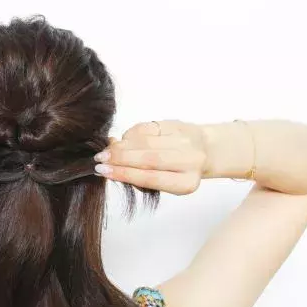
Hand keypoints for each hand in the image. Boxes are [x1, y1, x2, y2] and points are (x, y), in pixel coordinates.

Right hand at [93, 120, 207, 194]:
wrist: (206, 150)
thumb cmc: (180, 171)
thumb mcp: (165, 182)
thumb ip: (141, 176)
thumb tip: (111, 166)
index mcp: (186, 182)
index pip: (150, 178)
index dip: (125, 174)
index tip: (103, 171)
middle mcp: (189, 161)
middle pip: (148, 158)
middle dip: (120, 158)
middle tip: (100, 158)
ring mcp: (185, 141)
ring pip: (146, 141)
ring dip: (122, 145)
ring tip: (107, 150)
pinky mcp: (178, 124)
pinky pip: (148, 128)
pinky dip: (131, 134)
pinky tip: (124, 140)